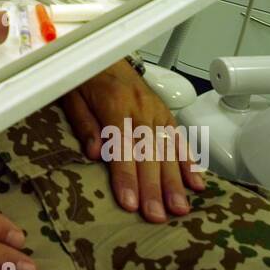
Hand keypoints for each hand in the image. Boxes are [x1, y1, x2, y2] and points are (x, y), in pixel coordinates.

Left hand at [60, 58, 206, 222]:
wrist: (104, 54)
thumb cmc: (86, 79)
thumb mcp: (73, 97)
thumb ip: (85, 124)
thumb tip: (94, 153)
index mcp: (115, 103)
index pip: (122, 146)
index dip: (127, 176)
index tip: (130, 202)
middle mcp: (141, 108)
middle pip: (149, 152)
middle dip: (153, 187)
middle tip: (156, 216)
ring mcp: (157, 111)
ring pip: (168, 149)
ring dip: (175, 181)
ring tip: (179, 209)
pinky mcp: (165, 114)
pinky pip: (180, 139)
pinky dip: (190, 162)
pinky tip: (197, 184)